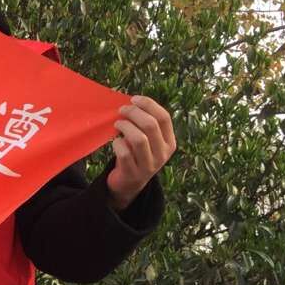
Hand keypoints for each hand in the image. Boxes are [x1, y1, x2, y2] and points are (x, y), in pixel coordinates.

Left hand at [107, 96, 175, 210]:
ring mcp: (148, 166)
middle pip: (150, 125)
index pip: (164, 118)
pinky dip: (118, 143)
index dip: (148, 105)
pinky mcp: (133, 174)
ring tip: (117, 124)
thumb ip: (145, 124)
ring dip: (125, 127)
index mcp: (169, 142)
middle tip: (122, 111)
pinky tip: (116, 142)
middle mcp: (162, 154)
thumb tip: (132, 102)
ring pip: (139, 139)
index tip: (134, 99)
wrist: (129, 184)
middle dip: (133, 113)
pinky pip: (124, 153)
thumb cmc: (136, 155)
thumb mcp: (148, 141)